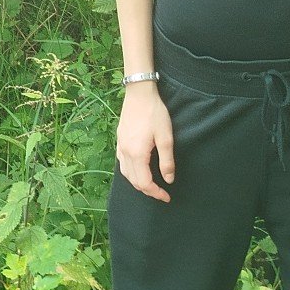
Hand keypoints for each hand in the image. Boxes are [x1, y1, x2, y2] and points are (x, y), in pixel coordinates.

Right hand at [116, 82, 174, 202]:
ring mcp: (120, 146)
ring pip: (125, 174)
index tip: (167, 196)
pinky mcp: (119, 140)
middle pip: (133, 181)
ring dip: (138, 183)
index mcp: (137, 154)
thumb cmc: (154, 113)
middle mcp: (125, 152)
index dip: (156, 193)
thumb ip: (167, 161)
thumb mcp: (166, 137)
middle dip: (148, 190)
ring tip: (151, 184)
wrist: (139, 93)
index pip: (144, 183)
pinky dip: (130, 172)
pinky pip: (122, 163)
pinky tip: (138, 169)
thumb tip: (169, 180)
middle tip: (162, 192)